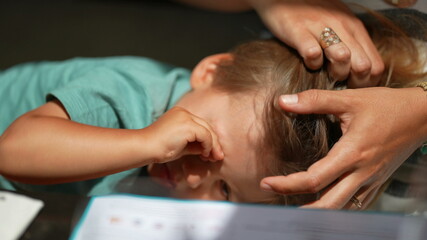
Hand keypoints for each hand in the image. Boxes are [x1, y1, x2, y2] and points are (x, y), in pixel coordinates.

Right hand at [146, 107, 223, 163]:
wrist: (146, 148)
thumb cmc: (159, 149)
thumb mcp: (181, 146)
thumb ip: (194, 145)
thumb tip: (208, 151)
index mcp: (180, 114)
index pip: (200, 125)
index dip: (208, 139)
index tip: (210, 154)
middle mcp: (184, 112)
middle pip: (206, 126)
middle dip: (214, 143)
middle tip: (218, 157)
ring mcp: (186, 117)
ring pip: (207, 130)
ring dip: (213, 145)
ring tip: (214, 158)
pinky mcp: (188, 125)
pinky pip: (205, 135)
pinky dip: (208, 145)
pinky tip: (204, 155)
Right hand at [246, 0, 383, 87]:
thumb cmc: (313, 13)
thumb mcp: (340, 25)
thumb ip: (352, 44)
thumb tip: (361, 72)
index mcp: (356, 29)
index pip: (376, 66)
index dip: (366, 83)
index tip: (352, 87)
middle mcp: (343, 27)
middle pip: (363, 66)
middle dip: (352, 82)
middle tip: (339, 83)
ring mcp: (321, 27)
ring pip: (342, 58)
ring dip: (334, 73)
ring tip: (324, 73)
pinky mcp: (299, 30)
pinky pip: (312, 53)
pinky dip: (311, 64)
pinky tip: (307, 62)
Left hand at [260, 87, 426, 208]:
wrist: (422, 115)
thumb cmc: (386, 106)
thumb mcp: (349, 99)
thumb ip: (315, 100)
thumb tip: (283, 101)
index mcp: (352, 153)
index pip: (314, 179)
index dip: (287, 184)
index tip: (267, 183)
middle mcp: (361, 173)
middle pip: (328, 205)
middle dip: (299, 209)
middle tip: (276, 200)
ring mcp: (371, 180)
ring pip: (342, 209)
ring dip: (318, 211)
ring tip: (295, 206)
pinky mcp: (377, 182)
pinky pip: (356, 204)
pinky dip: (337, 208)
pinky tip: (324, 203)